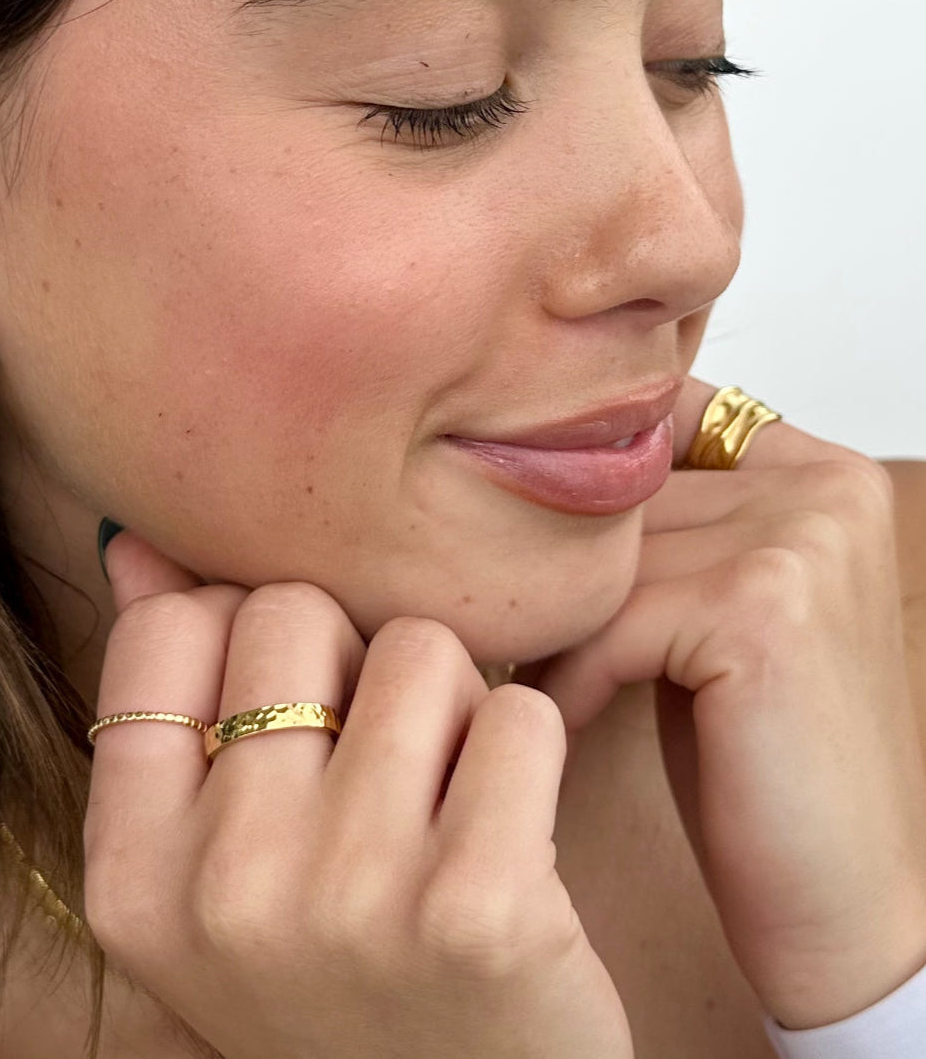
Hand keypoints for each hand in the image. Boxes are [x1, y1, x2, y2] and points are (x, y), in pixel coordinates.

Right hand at [83, 534, 632, 1058]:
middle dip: (347, 657)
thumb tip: (139, 549)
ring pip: (419, 649)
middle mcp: (221, 886)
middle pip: (293, 611)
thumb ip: (167, 705)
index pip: (166, 630)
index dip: (237, 634)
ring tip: (443, 796)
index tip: (283, 701)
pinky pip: (519, 716)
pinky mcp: (476, 908)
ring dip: (448, 704)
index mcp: (131, 875)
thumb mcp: (210, 871)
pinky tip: (512, 831)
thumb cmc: (334, 979)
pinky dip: (527, 749)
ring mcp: (347, 897)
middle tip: (373, 753)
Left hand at [537, 375, 925, 1027]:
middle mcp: (820, 482)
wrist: (834, 901)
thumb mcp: (696, 608)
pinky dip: (571, 676)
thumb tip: (493, 469)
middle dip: (549, 573)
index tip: (514, 549)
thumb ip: (641, 528)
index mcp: (813, 467)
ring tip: (541, 684)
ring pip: (597, 557)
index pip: (645, 424)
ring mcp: (801, 535)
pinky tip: (572, 721)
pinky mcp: (762, 607)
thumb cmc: (755, 759)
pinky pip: (608, 618)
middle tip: (504, 634)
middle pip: (612, 494)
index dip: (573, 492)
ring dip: (550, 627)